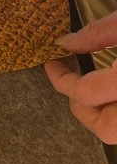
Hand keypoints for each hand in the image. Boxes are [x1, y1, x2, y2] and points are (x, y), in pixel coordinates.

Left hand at [45, 10, 116, 143]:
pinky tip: (114, 90)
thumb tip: (66, 43)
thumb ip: (98, 34)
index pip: (86, 93)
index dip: (62, 80)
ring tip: (98, 87)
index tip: (52, 64)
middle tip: (75, 83)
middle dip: (85, 109)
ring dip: (106, 115)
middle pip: (106, 129)